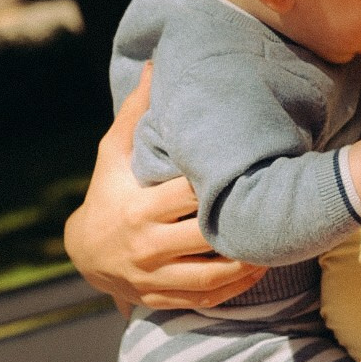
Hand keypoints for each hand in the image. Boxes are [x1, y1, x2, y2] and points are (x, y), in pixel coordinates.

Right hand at [64, 64, 266, 309]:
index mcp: (139, 209)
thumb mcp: (113, 151)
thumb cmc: (106, 191)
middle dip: (242, 222)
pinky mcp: (163, 299)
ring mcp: (156, 278)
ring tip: (275, 239)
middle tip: (277, 203)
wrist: (83, 252)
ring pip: (213, 275)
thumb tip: (157, 63)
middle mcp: (148, 246)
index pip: (189, 196)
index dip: (222, 184)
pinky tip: (259, 267)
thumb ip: (136, 111)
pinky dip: (237, 288)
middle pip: (207, 236)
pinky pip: (208, 299)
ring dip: (249, 261)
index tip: (253, 169)